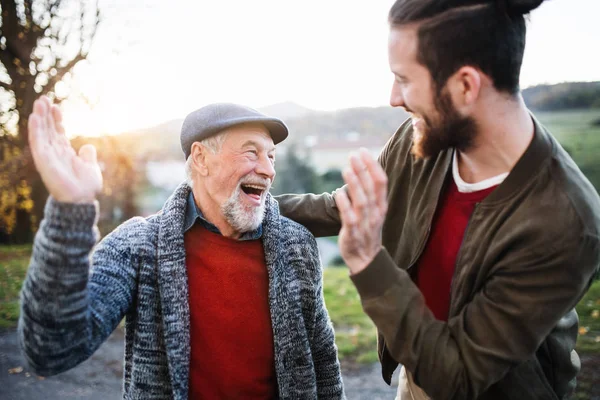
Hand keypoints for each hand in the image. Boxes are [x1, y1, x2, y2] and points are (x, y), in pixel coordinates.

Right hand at [28, 96, 102, 202]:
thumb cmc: (86, 187)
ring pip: (41, 133)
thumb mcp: (90, 167)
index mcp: (65, 153)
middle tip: (44, 98)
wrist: (82, 199)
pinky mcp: (44, 160)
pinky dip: (36, 130)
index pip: (58, 132)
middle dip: (45, 114)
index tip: (56, 107)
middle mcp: (54, 153)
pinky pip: (37, 143)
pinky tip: (35, 117)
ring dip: (39, 118)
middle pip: (48, 129)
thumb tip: (88, 146)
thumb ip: (88, 156)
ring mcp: (48, 156)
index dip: (56, 120)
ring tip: (39, 102)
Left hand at [336, 148, 387, 273]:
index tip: (363, 151)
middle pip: (371, 188)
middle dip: (363, 170)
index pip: (381, 182)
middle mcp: (375, 213)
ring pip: (361, 201)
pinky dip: (345, 205)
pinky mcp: (353, 233)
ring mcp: (365, 224)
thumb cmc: (367, 231)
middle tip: (353, 154)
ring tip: (346, 168)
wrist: (366, 260)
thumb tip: (362, 169)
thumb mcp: (373, 211)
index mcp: (381, 206)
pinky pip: (350, 218)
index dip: (373, 165)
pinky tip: (338, 193)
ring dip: (354, 184)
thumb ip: (369, 193)